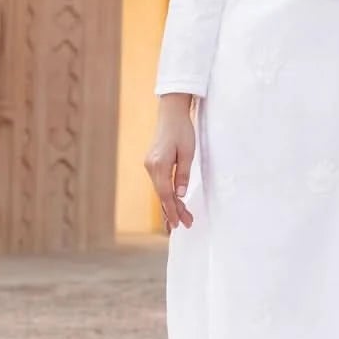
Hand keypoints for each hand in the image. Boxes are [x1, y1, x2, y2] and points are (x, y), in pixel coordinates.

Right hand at [145, 100, 195, 231]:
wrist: (171, 113)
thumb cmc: (182, 130)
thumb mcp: (188, 152)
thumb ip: (183, 174)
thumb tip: (180, 194)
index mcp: (159, 165)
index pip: (166, 194)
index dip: (172, 210)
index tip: (178, 223)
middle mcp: (151, 167)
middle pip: (162, 195)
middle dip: (173, 211)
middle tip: (185, 225)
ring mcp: (150, 165)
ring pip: (160, 191)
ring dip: (170, 205)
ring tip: (178, 221)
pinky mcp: (152, 163)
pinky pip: (159, 184)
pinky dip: (166, 195)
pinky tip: (170, 205)